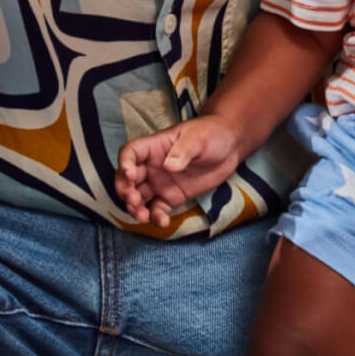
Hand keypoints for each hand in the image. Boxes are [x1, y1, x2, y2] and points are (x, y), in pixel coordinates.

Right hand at [115, 115, 245, 225]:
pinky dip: (156, 217)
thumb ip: (184, 151)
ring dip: (135, 208)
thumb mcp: (199, 137)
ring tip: (143, 216)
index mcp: (154, 147)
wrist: (229, 147)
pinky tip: (163, 222)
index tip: (130, 174)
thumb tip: (169, 165)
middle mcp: (152, 166)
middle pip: (128, 178)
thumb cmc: (211, 133)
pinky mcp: (171, 197)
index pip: (130, 153)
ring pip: (138, 197)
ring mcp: (160, 182)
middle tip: (133, 200)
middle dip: (125, 190)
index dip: (124, 163)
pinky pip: (157, 209)